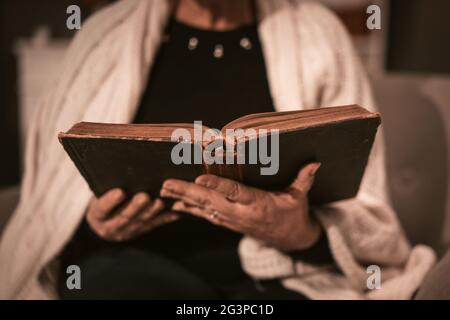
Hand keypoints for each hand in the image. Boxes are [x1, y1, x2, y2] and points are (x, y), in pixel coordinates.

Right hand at [87, 189, 178, 241]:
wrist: (104, 221)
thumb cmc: (103, 200)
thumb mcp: (98, 195)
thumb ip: (107, 186)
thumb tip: (121, 169)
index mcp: (98, 215)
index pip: (102, 208)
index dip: (110, 201)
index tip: (119, 192)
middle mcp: (110, 227)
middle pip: (124, 217)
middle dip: (136, 207)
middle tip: (145, 196)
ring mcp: (126, 232)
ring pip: (141, 222)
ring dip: (152, 212)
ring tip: (160, 202)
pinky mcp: (140, 232)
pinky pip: (153, 225)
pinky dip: (165, 219)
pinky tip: (174, 212)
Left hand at [160, 163, 321, 250]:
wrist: (290, 241)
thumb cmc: (294, 215)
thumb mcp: (300, 198)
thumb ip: (304, 180)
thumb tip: (315, 163)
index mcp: (258, 204)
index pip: (234, 193)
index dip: (217, 185)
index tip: (199, 178)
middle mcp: (241, 213)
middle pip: (210, 201)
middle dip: (187, 192)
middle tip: (166, 184)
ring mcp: (233, 220)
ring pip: (204, 209)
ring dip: (183, 199)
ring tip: (163, 191)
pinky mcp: (229, 223)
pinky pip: (206, 216)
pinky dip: (190, 210)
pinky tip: (175, 203)